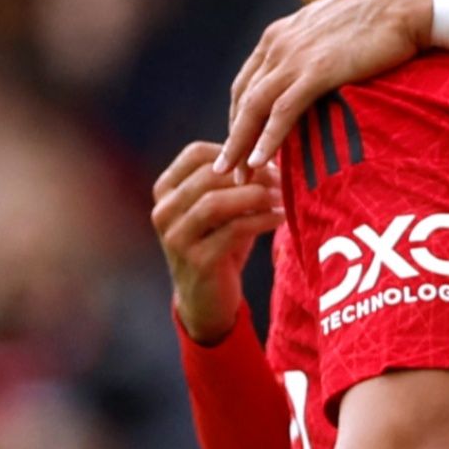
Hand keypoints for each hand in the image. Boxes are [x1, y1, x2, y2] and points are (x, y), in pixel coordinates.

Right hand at [151, 141, 281, 344]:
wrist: (207, 299)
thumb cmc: (220, 243)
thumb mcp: (224, 207)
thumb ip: (236, 180)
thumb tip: (272, 149)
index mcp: (166, 191)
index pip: (195, 153)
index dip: (234, 150)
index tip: (266, 160)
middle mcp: (163, 212)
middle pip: (208, 175)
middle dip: (251, 173)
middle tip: (283, 177)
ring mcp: (175, 238)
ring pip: (215, 202)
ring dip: (256, 195)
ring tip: (284, 196)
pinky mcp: (196, 261)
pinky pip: (233, 230)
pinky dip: (263, 220)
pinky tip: (282, 216)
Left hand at [223, 0, 431, 170]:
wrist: (408, 1)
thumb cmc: (383, 14)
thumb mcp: (334, 29)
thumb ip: (317, 50)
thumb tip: (321, 72)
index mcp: (280, 34)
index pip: (247, 82)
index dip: (239, 116)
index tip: (240, 143)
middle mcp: (278, 44)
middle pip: (243, 99)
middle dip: (234, 136)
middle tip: (229, 168)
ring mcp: (295, 57)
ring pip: (254, 108)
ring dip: (241, 145)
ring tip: (236, 174)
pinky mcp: (317, 71)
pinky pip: (282, 111)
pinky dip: (267, 138)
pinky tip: (261, 161)